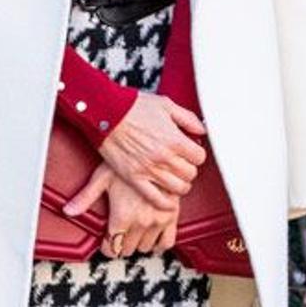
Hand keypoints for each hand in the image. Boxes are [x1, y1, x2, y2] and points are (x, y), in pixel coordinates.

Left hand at [63, 166, 180, 255]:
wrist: (157, 153)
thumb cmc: (129, 161)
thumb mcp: (103, 177)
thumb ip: (85, 197)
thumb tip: (67, 210)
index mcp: (122, 215)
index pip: (111, 248)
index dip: (106, 246)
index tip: (105, 241)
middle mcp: (141, 222)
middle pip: (127, 249)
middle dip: (121, 244)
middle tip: (118, 234)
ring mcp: (158, 221)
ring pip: (145, 248)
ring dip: (137, 243)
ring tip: (132, 232)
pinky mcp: (172, 217)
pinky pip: (166, 243)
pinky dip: (158, 244)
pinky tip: (152, 238)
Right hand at [97, 91, 208, 207]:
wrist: (104, 112)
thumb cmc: (132, 106)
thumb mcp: (165, 105)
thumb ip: (187, 118)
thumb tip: (201, 130)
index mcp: (174, 139)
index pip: (199, 157)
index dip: (196, 154)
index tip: (190, 151)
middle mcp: (164, 157)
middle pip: (191, 174)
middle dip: (189, 168)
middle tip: (181, 163)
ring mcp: (149, 169)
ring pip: (178, 188)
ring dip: (180, 184)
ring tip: (175, 178)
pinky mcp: (134, 177)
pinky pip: (156, 198)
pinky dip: (165, 202)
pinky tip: (167, 197)